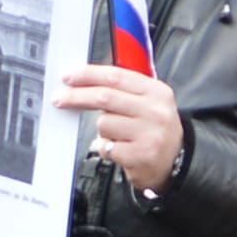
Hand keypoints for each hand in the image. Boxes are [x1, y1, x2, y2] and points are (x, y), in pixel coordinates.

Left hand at [56, 63, 184, 191]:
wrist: (177, 161)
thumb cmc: (155, 128)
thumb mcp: (150, 101)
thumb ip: (124, 88)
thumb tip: (86, 80)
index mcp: (156, 91)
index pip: (116, 76)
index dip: (89, 75)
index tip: (68, 76)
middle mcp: (155, 111)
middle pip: (105, 97)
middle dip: (77, 97)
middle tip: (59, 99)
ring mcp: (148, 134)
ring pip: (104, 124)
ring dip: (102, 130)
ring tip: (117, 135)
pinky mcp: (139, 155)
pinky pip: (106, 146)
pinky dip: (106, 147)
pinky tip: (120, 149)